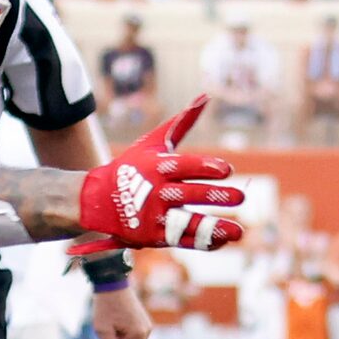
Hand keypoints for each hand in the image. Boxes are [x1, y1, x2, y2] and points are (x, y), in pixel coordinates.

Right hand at [75, 96, 245, 254]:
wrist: (97, 200)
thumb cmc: (131, 167)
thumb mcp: (152, 143)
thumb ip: (180, 123)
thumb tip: (205, 97)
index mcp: (156, 167)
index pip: (184, 166)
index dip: (205, 168)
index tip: (227, 170)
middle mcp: (156, 192)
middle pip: (189, 194)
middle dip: (215, 196)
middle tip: (241, 197)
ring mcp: (155, 217)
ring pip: (187, 223)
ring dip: (213, 227)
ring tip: (238, 231)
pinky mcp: (155, 236)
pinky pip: (183, 240)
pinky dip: (204, 241)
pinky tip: (223, 239)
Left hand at [93, 284, 151, 338]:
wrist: (111, 282)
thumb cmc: (106, 306)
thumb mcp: (103, 330)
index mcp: (138, 334)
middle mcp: (145, 330)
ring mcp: (145, 324)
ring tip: (106, 338)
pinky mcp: (141, 319)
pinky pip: (136, 335)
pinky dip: (125, 338)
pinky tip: (112, 331)